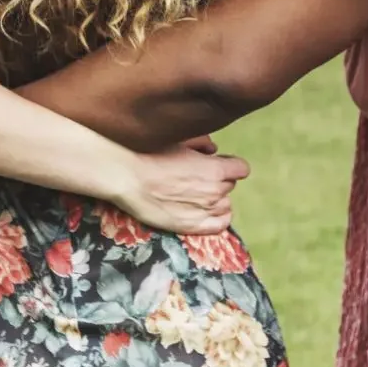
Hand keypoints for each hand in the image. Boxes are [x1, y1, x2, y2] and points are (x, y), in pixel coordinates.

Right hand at [113, 147, 251, 235]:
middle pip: (229, 185)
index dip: (229, 165)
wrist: (127, 176)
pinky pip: (220, 225)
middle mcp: (215, 191)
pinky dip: (218, 218)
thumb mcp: (180, 140)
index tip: (217, 164)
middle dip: (218, 180)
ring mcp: (205, 210)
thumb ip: (202, 144)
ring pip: (225, 204)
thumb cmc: (150, 153)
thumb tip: (213, 149)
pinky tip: (206, 211)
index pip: (241, 169)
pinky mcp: (192, 226)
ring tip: (195, 194)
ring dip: (215, 199)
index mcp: (216, 168)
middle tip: (196, 177)